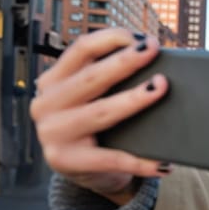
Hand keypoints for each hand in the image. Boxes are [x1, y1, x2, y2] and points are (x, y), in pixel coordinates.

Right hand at [30, 28, 169, 204]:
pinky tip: (161, 163)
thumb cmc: (94, 126)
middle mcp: (47, 103)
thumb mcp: (91, 97)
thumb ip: (109, 78)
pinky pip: (109, 159)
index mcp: (54, 80)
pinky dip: (138, 161)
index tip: (142, 38)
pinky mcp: (64, 161)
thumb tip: (153, 61)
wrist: (81, 171)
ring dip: (134, 99)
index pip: (81, 49)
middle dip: (125, 61)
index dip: (111, 39)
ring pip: (101, 112)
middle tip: (153, 50)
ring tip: (160, 89)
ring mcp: (52, 133)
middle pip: (91, 77)